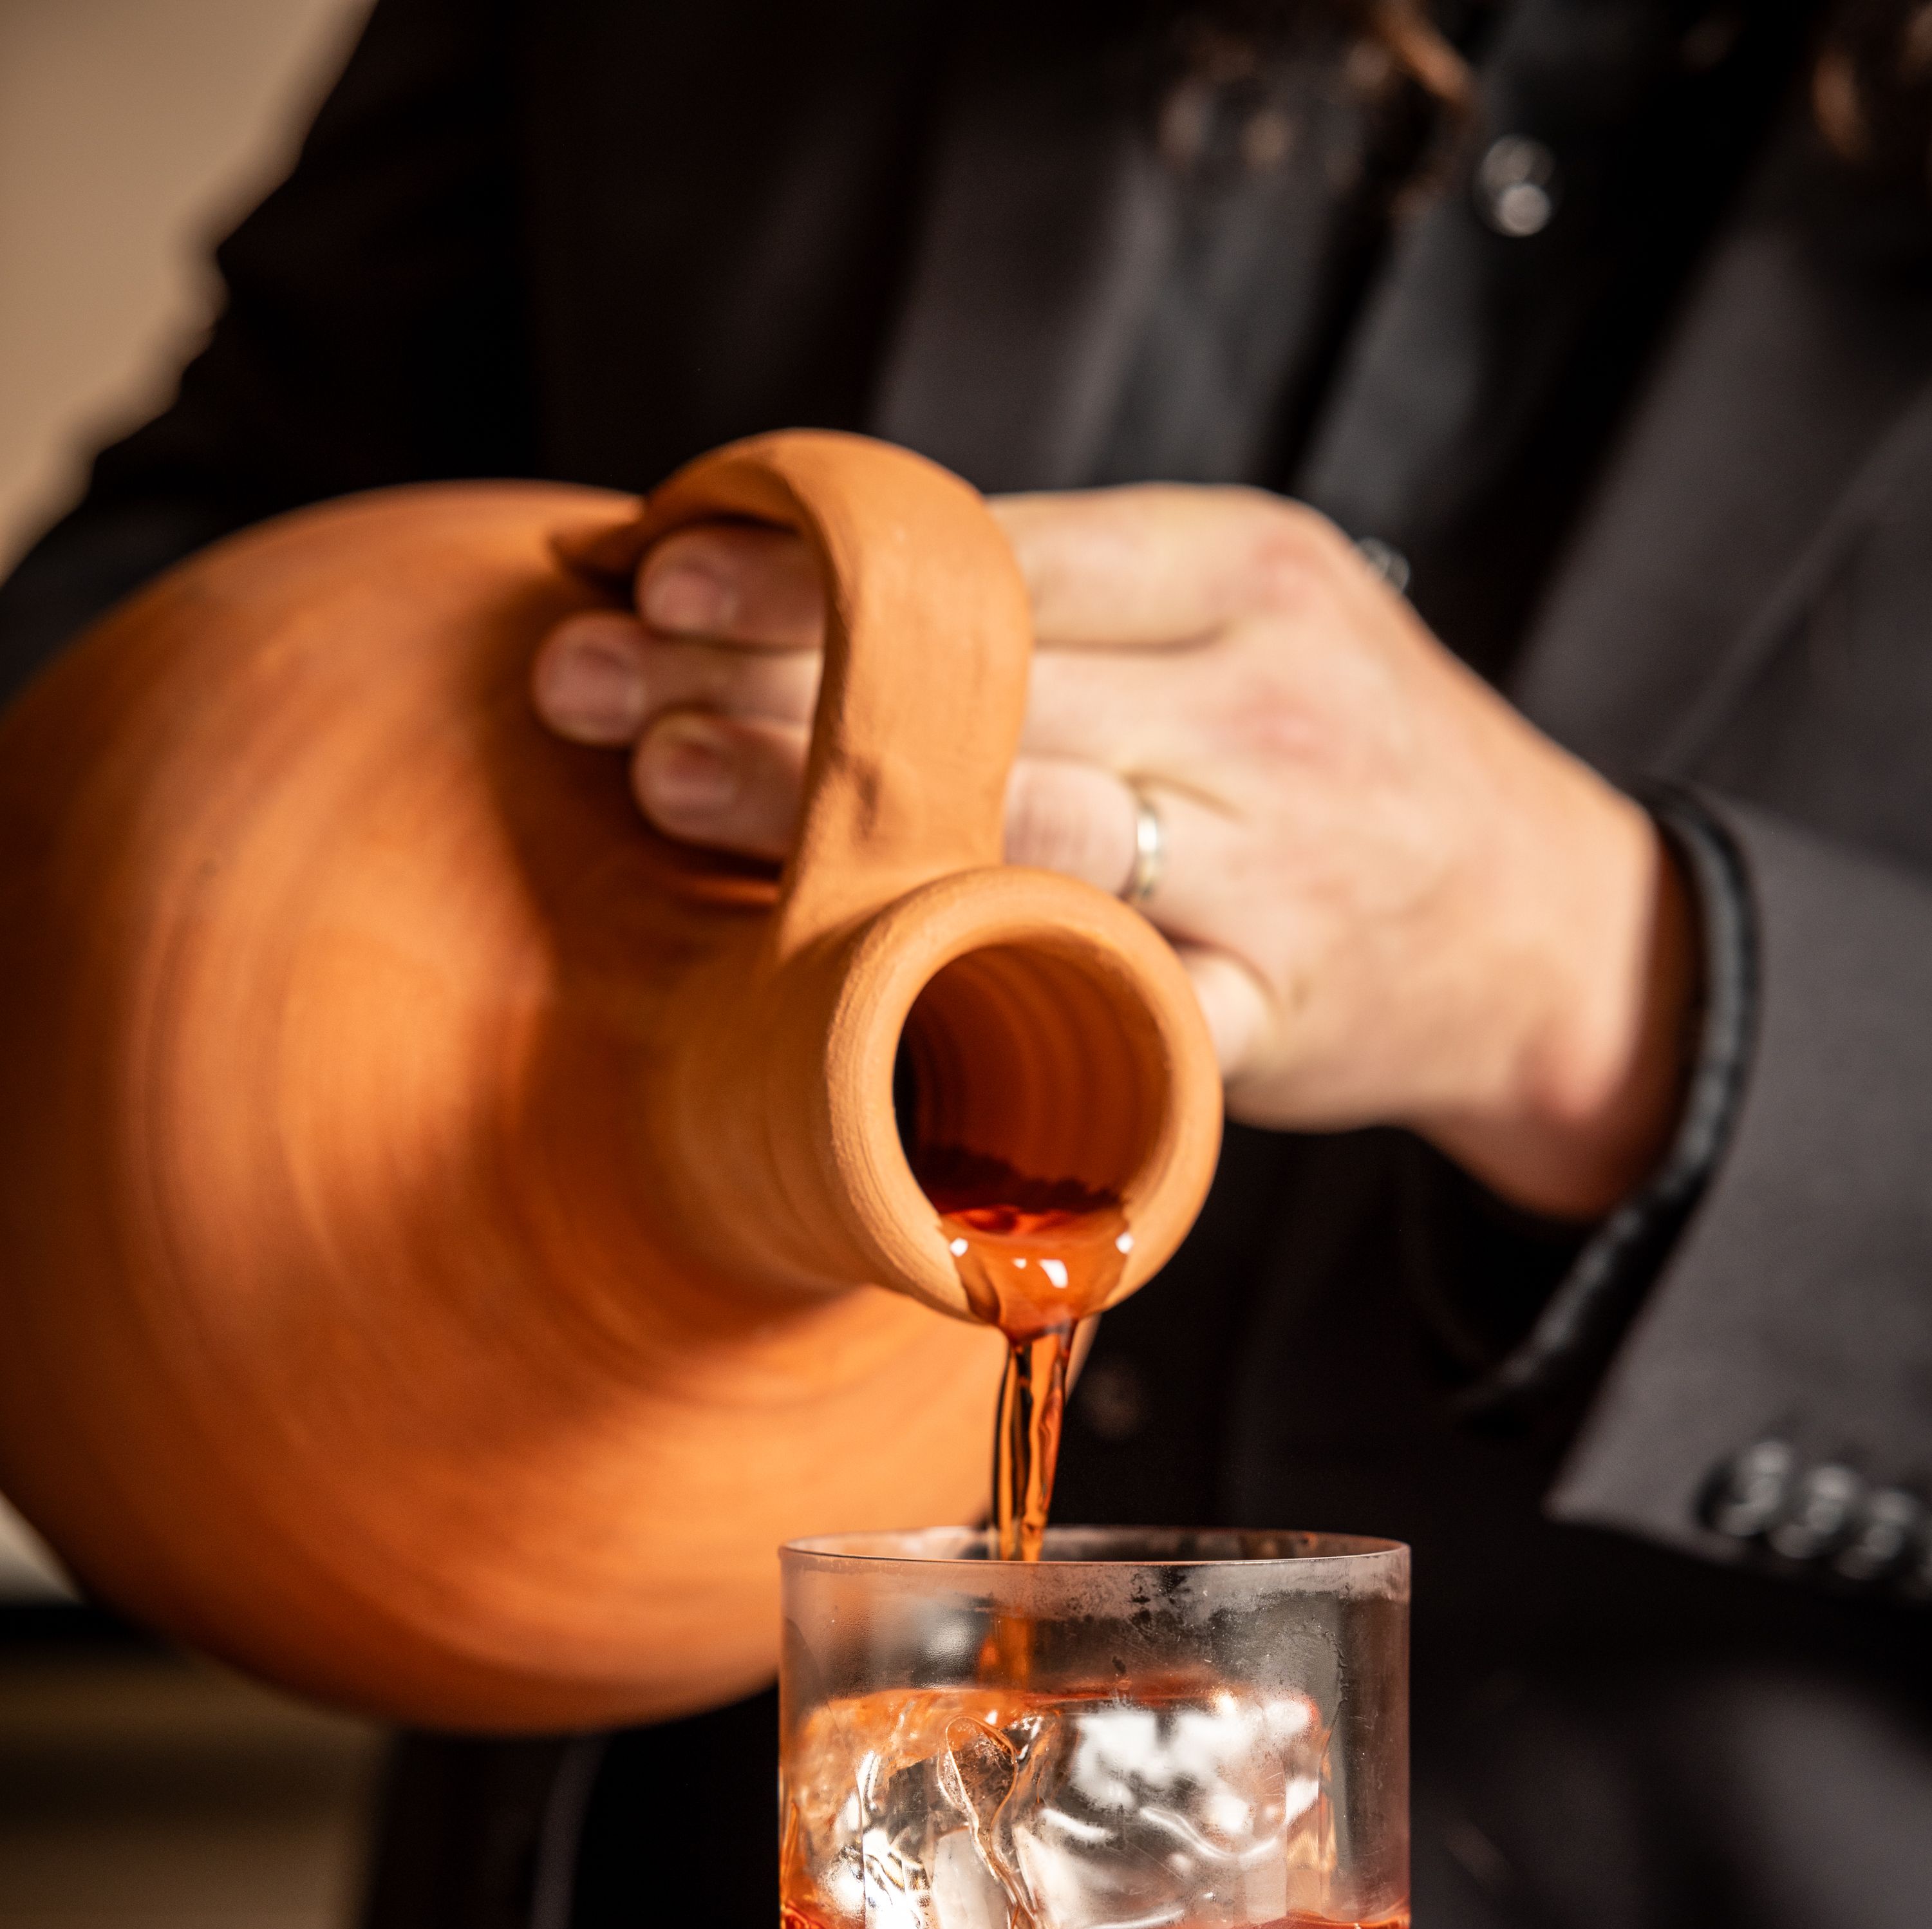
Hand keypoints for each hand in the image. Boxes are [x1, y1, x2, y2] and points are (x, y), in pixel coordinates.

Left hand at [531, 486, 1693, 1222]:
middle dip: (768, 674)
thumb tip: (788, 585)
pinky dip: (968, 1000)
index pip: (991, 546)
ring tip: (658, 790)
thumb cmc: (1342, 765)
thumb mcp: (1238, 620)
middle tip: (592, 685)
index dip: (809, 562)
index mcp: (1246, 571)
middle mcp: (1262, 707)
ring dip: (823, 811)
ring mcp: (1271, 872)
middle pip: (981, 677)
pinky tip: (817, 995)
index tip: (653, 566)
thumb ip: (1064, 601)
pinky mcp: (1265, 1020)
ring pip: (1017, 827)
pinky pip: (1096, 1014)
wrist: (1545, 929)